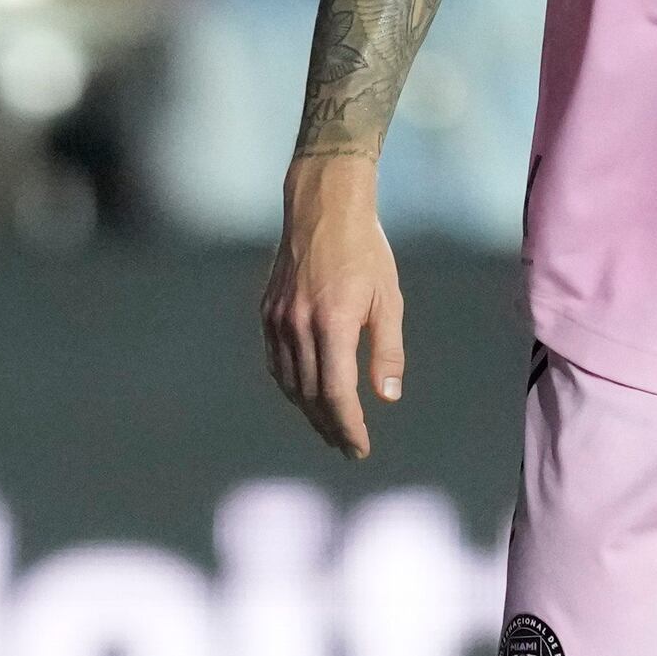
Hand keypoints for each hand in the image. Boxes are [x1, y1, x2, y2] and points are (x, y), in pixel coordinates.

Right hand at [261, 153, 405, 456]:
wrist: (322, 208)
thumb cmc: (365, 251)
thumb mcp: (388, 299)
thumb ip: (387, 351)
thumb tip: (387, 397)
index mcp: (333, 323)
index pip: (337, 394)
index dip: (349, 427)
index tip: (360, 448)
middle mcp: (299, 326)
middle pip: (311, 396)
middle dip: (331, 428)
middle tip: (348, 447)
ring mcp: (278, 320)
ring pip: (290, 384)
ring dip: (310, 413)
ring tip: (330, 429)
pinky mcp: (268, 313)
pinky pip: (277, 363)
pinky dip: (291, 387)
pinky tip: (306, 397)